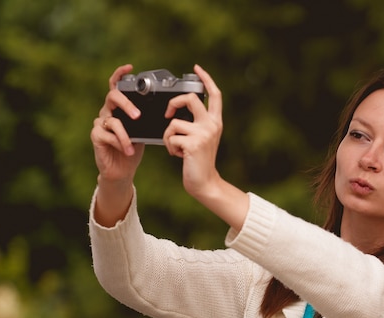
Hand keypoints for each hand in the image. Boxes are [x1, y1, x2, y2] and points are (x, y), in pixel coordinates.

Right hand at [91, 64, 144, 184]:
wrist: (122, 170)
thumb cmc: (133, 149)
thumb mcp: (143, 132)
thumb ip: (146, 120)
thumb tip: (162, 110)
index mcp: (119, 108)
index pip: (117, 86)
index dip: (120, 74)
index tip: (130, 67)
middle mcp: (108, 112)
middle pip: (113, 96)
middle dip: (126, 104)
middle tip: (137, 115)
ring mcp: (101, 123)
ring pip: (113, 120)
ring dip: (126, 135)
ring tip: (133, 147)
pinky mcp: (96, 135)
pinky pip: (109, 135)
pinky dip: (120, 143)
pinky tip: (127, 151)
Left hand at [162, 64, 222, 199]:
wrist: (204, 182)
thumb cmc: (198, 161)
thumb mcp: (202, 138)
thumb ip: (197, 123)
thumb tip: (178, 110)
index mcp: (215, 121)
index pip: (214, 94)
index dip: (206, 78)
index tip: (196, 67)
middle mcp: (212, 125)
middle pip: (190, 98)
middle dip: (174, 102)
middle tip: (168, 112)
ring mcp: (203, 134)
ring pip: (173, 122)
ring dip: (168, 136)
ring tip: (175, 147)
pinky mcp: (193, 144)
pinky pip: (170, 137)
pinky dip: (169, 147)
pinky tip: (177, 155)